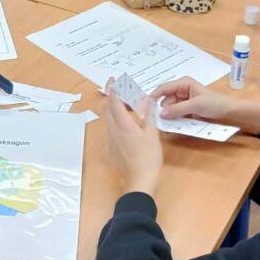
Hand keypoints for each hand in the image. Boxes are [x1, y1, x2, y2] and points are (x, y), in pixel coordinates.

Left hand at [104, 80, 162, 196]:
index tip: (112, 79)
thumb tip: (146, 100)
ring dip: (114, 111)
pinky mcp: (111, 149)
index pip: (114, 101)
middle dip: (113, 98)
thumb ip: (148, 115)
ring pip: (108, 120)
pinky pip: (111, 130)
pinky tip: (127, 127)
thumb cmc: (149, 157)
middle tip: (123, 94)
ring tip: (127, 108)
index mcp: (123, 124)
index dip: (113, 88)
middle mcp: (113, 130)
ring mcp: (110, 140)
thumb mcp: (152, 134)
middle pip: (108, 109)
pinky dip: (116, 122)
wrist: (139, 181)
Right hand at [152, 78, 259, 134]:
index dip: (154, 97)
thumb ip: (177, 109)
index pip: (163, 88)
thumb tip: (160, 114)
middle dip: (163, 109)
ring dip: (170, 115)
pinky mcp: (187, 109)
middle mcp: (181, 90)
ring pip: (170, 108)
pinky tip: (177, 123)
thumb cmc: (215, 104)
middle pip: (165, 100)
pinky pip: (176, 113)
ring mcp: (184, 100)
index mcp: (183, 83)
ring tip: (172, 123)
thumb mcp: (195, 106)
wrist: (230, 111)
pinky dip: (176, 118)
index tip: (146, 107)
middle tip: (161, 120)